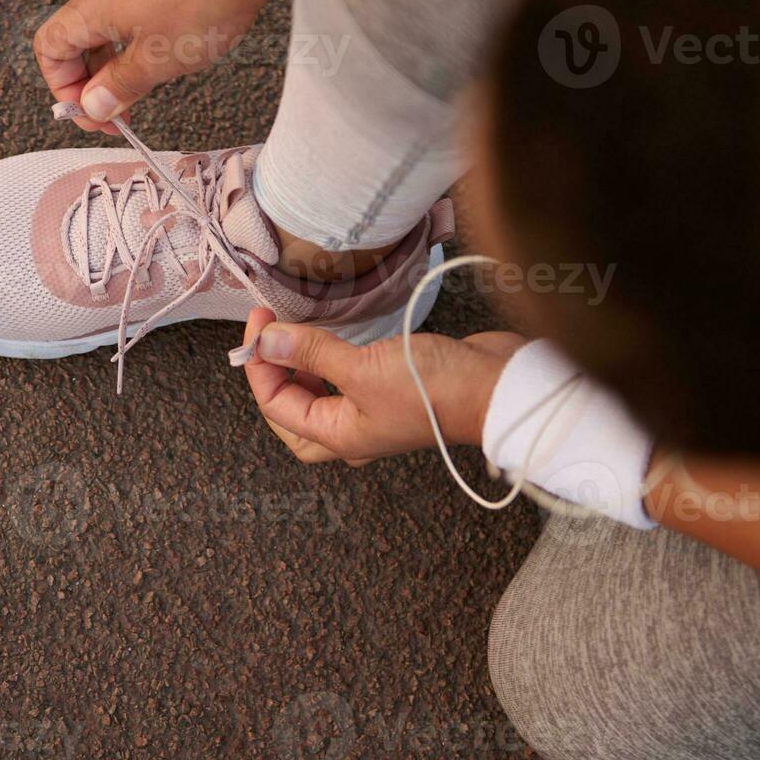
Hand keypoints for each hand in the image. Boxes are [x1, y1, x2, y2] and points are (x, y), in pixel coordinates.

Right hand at [33, 0, 267, 134]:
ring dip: (112, 66)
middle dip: (90, 84)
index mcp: (90, 8)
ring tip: (138, 92)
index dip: (64, 89)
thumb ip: (119, 87)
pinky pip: (124, 14)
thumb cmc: (200, 2)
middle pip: (74, 43)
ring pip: (101, 30)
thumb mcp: (157, 61)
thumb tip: (94, 105)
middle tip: (116, 113)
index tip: (91, 113)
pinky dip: (129, 43)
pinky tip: (156, 58)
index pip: (49, 51)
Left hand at [241, 308, 526, 465]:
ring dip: (300, 368)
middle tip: (267, 336)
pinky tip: (331, 339)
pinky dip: (329, 362)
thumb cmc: (435, 389)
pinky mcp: (393, 392)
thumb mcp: (362, 368)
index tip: (260, 323)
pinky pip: (346, 381)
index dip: (260, 364)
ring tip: (294, 335)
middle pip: (292, 413)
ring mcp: (374, 414)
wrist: (500, 388)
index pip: (276, 405)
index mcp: (338, 436)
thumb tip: (267, 341)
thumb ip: (311, 352)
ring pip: (319, 397)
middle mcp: (353, 432)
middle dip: (272, 376)